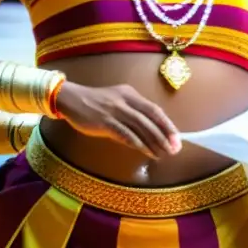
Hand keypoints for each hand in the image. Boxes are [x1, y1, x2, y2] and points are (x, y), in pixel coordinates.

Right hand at [54, 82, 181, 158]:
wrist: (71, 99)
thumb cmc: (95, 103)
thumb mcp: (116, 101)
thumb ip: (131, 114)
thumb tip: (148, 133)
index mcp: (130, 94)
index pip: (154, 109)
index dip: (167, 124)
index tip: (177, 137)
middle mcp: (125, 100)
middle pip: (150, 117)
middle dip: (165, 134)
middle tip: (174, 148)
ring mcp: (115, 110)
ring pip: (140, 126)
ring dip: (154, 141)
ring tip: (163, 153)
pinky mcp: (104, 121)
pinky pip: (125, 133)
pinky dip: (137, 143)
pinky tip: (146, 151)